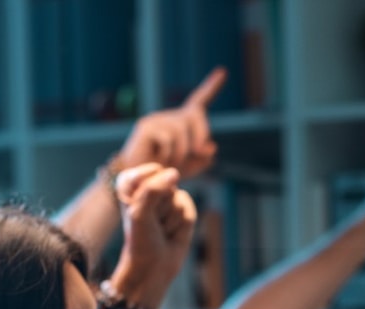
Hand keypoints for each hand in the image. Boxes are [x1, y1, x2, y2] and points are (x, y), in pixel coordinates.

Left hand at [110, 163, 196, 308]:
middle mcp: (151, 188)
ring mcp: (169, 199)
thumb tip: (175, 173)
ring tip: (161, 231)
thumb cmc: (140, 240)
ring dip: (169, 220)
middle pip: (166, 185)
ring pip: (178, 198)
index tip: (138, 212)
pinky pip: (189, 208)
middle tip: (152, 224)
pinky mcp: (184, 211)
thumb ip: (154, 188)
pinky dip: (182, 225)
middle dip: (160, 207)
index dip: (147, 194)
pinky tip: (172, 233)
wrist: (153, 267)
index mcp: (132, 184)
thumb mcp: (139, 212)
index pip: (150, 173)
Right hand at [118, 67, 225, 181]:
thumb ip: (204, 157)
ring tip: (171, 163)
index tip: (223, 71)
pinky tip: (159, 160)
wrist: (141, 182)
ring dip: (182, 153)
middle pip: (195, 114)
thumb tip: (210, 147)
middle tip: (198, 154)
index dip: (212, 86)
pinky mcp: (146, 126)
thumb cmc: (167, 171)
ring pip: (181, 131)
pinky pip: (168, 139)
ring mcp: (157, 119)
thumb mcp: (191, 166)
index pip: (199, 100)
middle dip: (201, 135)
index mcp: (183, 121)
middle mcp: (170, 115)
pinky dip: (168, 155)